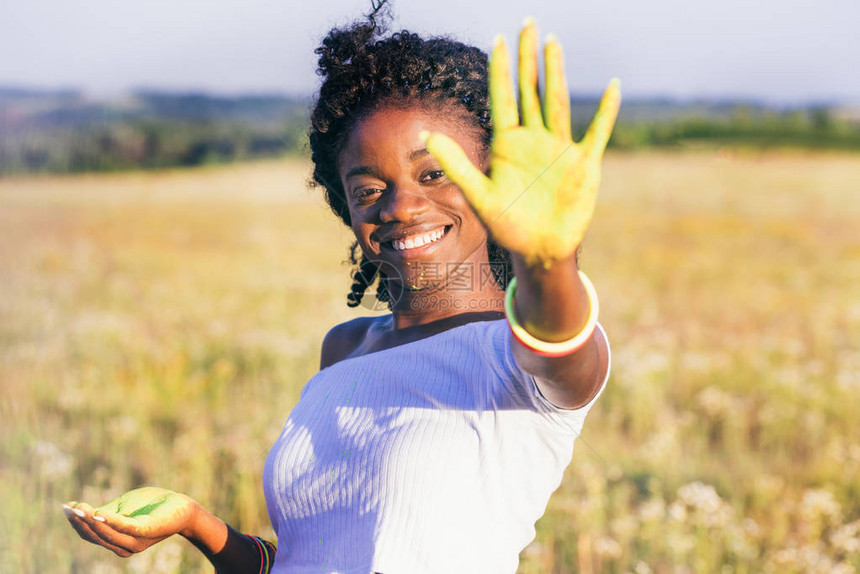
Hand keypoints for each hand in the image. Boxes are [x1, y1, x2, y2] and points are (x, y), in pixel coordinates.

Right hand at [63, 487, 198, 556]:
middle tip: (68, 508)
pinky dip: (110, 521)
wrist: (184, 508)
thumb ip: (107, 511)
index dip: (77, 523)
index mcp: (117, 540)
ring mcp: (135, 541)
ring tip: (79, 509)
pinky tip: (98, 513)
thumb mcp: (125, 506)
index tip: (65, 507)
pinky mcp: (146, 531)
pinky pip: (125, 527)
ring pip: (107, 534)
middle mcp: (124, 545)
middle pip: (96, 537)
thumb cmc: (154, 506)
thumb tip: (80, 509)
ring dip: (91, 522)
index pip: (91, 536)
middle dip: (80, 523)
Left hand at [425, 18, 619, 266]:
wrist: (539, 250)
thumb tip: (426, 133)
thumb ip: (456, 163)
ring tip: (553, 41)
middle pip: (531, 90)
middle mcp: (533, 140)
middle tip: (527, 22)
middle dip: (528, 57)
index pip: (503, 98)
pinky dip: (605, 111)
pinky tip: (612, 87)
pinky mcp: (583, 164)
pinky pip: (596, 132)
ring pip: (557, 102)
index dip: (501, 69)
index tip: (497, 38)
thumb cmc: (508, 226)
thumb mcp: (478, 195)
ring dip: (556, 72)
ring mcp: (559, 149)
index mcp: (507, 144)